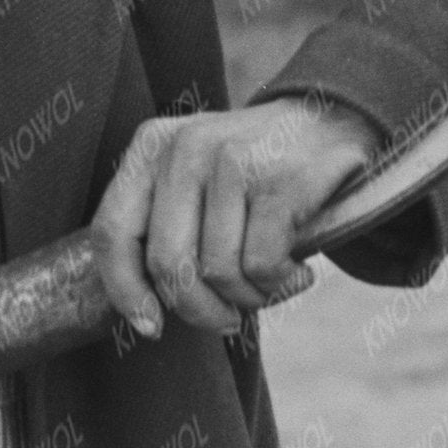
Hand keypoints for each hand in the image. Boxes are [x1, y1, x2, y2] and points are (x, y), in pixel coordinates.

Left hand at [88, 100, 380, 340]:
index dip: (125, 291)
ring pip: (219, 272)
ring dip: (250, 298)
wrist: (334, 122)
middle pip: (168, 263)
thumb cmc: (256, 173)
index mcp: (151, 148)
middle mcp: (184, 148)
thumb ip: (164, 225)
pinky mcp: (279, 179)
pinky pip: (262, 266)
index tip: (150, 325)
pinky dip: (283, 285)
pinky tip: (298, 272)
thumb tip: (142, 309)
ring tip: (271, 283)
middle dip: (199, 310)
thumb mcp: (196, 180)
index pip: (113, 232)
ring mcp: (231, 160)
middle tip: (227, 320)